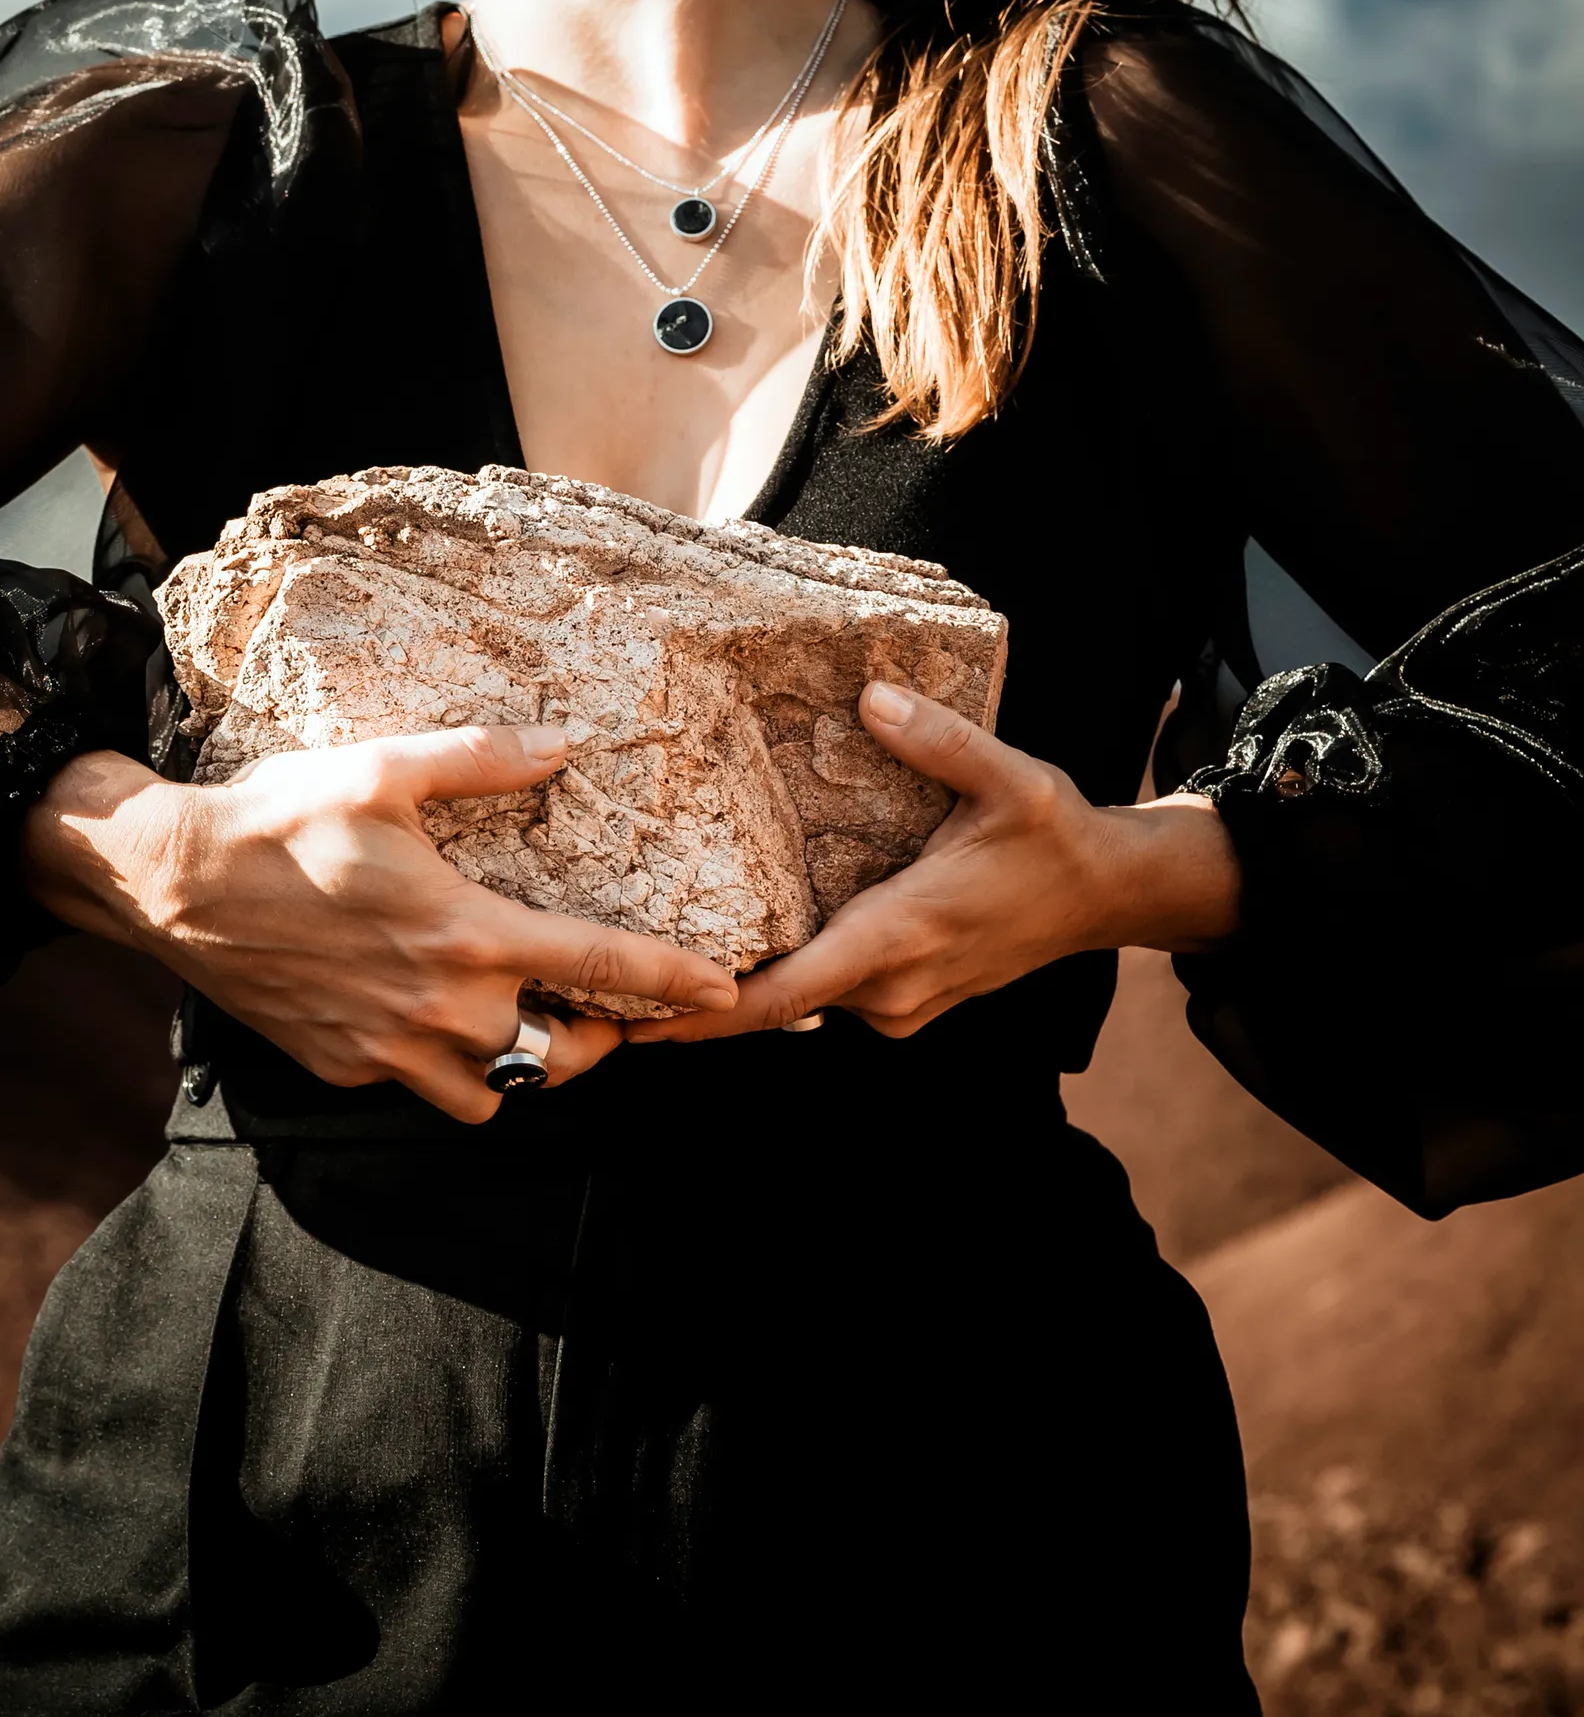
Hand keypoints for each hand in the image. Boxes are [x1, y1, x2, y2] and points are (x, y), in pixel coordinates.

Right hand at [23, 721, 736, 1123]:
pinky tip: (435, 1022)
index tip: (725, 994)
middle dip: (598, 1041)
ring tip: (525, 1025)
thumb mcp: (383, 770)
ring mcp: (389, 1049)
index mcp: (465, 932)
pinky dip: (446, 1069)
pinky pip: (421, 1088)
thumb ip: (480, 759)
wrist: (174, 884)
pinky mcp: (345, 1068)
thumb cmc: (282, 820)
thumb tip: (562, 744)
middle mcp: (439, 1005)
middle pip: (562, 1058)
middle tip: (604, 1009)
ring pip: (497, 1093)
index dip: (671, 983)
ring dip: (525, 1068)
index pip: (598, 967)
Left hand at [627, 680, 1240, 1046]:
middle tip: (607, 991)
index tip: (636, 1020)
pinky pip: (829, 998)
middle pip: (773, 1011)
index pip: (785, 996)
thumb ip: (936, 739)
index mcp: (900, 935)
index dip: (706, 1013)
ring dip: (737, 992)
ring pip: (801, 1007)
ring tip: (652, 964)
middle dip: (695, 1005)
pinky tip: (739, 947)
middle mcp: (891, 986)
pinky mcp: (907, 1001)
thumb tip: (869, 696)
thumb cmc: (1054, 837)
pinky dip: (784, 982)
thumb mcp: (1007, 778)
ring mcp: (900, 1003)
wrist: (1109, 895)